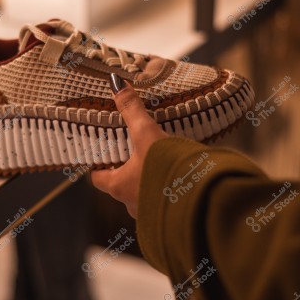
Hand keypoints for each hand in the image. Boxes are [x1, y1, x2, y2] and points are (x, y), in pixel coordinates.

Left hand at [91, 75, 166, 218]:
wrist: (201, 197)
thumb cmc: (167, 169)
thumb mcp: (147, 134)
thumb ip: (132, 110)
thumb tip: (116, 84)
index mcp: (118, 186)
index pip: (98, 179)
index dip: (98, 166)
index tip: (103, 154)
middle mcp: (131, 204)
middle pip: (121, 185)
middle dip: (127, 170)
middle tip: (134, 151)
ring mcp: (151, 213)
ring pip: (143, 194)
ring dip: (148, 180)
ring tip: (159, 161)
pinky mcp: (171, 215)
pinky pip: (164, 201)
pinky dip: (167, 189)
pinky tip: (178, 176)